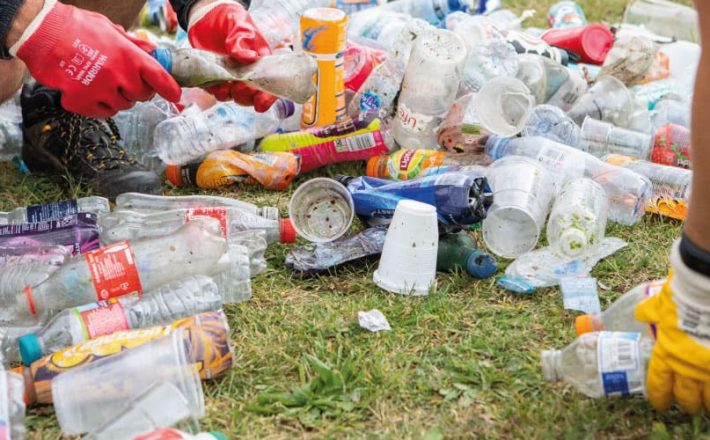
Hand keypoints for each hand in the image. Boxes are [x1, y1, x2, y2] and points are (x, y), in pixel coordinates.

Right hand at [10, 0, 180, 116]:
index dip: (170, 89)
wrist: (41, 32)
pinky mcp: (82, 101)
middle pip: (141, 96)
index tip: (174, 95)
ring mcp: (101, 90)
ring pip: (122, 106)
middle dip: (137, 90)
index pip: (159, 78)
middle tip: (124, 80)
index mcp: (129, 56)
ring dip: (117, 97)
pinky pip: (102, 113)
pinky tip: (89, 90)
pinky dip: (98, 106)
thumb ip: (133, 44)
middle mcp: (119, 75)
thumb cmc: (76, 27)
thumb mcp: (110, 29)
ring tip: (102, 81)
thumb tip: (152, 51)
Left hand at [187, 0, 276, 111]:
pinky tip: (212, 83)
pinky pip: (215, 91)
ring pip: (233, 97)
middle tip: (238, 86)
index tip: (260, 103)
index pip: (269, 85)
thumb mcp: (240, 24)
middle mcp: (247, 74)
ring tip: (223, 86)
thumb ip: (242, 40)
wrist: (207, 16)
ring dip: (229, 96)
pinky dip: (214, 91)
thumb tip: (249, 57)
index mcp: (260, 63)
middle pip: (251, 96)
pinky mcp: (214, 77)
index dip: (267, 98)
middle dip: (245, 96)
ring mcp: (231, 78)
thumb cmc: (230, 19)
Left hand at [635, 243, 709, 412]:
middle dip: (685, 403)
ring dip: (707, 404)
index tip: (659, 403)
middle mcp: (688, 366)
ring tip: (707, 408)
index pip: (658, 382)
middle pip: (685, 395)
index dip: (658, 395)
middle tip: (687, 406)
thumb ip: (651, 312)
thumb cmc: (685, 295)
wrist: (709, 289)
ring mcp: (709, 368)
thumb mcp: (662, 302)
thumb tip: (640, 314)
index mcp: (667, 352)